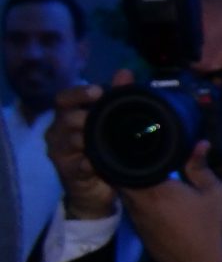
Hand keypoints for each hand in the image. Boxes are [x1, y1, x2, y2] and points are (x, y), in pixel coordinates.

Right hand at [46, 81, 117, 220]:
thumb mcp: (110, 123)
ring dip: (87, 139)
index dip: (78, 93)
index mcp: (68, 115)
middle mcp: (59, 131)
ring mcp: (60, 152)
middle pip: (65, 117)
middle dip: (83, 116)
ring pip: (70, 140)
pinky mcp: (67, 171)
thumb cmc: (102, 149)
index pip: (64, 98)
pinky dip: (88, 163)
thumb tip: (124, 72)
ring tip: (101, 139)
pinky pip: (77, 165)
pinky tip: (97, 163)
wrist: (96, 189)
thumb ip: (115, 97)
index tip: (97, 91)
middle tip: (102, 116)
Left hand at [126, 143, 221, 261]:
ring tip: (148, 170)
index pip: (126, 162)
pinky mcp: (137, 229)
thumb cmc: (209, 227)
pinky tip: (154, 194)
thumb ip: (201, 167)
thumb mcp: (214, 193)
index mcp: (154, 188)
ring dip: (133, 181)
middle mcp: (137, 201)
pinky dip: (138, 197)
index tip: (138, 139)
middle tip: (142, 152)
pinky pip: (132, 206)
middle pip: (120, 175)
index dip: (129, 149)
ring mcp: (134, 217)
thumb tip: (199, 143)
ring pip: (125, 191)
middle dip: (128, 163)